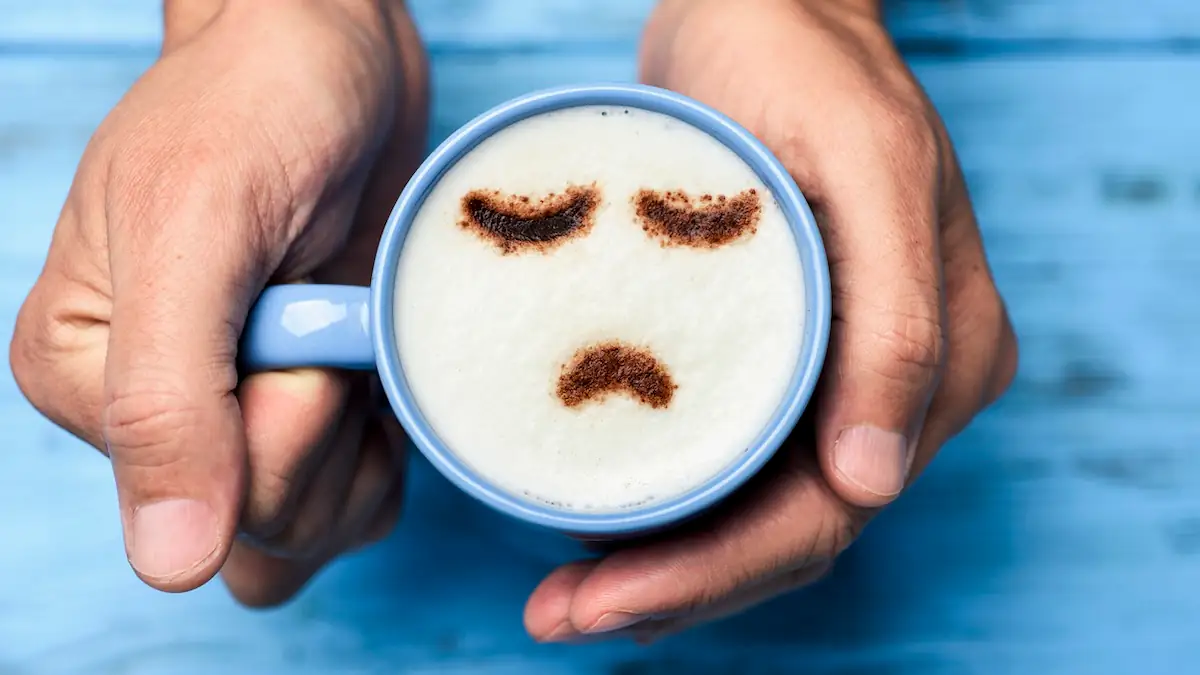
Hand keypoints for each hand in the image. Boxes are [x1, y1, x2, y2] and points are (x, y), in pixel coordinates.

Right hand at [9, 0, 428, 604]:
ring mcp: (240, 419)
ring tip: (363, 332)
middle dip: (332, 431)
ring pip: (315, 531)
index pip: (206, 498)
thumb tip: (168, 563)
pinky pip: (359, 501)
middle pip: (268, 528)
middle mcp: (158, 414)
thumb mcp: (195, 228)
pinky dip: (393, 449)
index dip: (290, 420)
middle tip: (340, 314)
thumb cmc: (256, 106)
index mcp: (88, 380)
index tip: (309, 311)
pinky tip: (385, 362)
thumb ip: (166, 397)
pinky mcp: (310, 411)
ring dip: (369, 448)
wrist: (332, 56)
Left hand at [524, 0, 1017, 641]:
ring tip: (564, 595)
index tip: (603, 601)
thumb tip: (872, 481)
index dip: (715, 574)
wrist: (763, 8)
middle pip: (787, 532)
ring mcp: (842, 374)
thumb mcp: (864, 168)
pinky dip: (671, 508)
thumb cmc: (803, 64)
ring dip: (665, 568)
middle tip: (557, 615)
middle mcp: (900, 384)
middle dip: (674, 590)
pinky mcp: (787, 355)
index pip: (827, 510)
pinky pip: (734, 460)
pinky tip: (598, 527)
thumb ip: (895, 325)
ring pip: (756, 512)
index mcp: (938, 354)